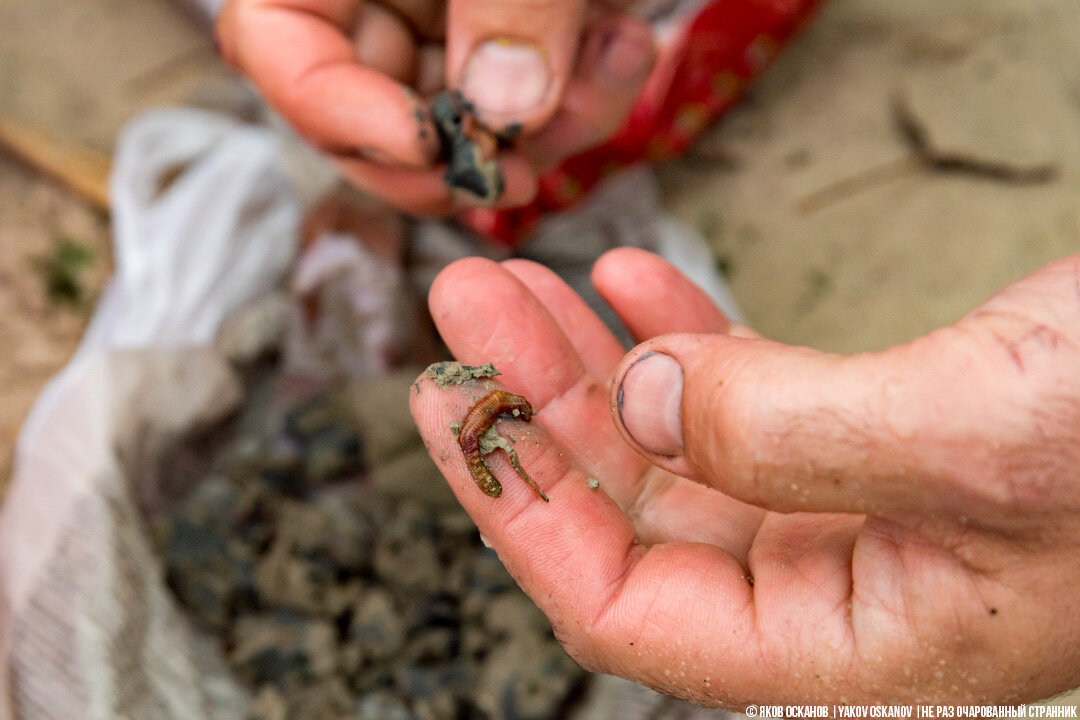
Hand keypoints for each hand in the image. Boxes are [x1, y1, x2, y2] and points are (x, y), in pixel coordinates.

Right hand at [216, 0, 654, 214]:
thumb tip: (504, 112)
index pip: (272, 40)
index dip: (333, 112)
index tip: (431, 145)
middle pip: (367, 106)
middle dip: (455, 149)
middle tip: (521, 171)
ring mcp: (449, 7)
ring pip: (462, 119)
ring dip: (545, 129)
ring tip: (612, 66)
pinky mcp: (519, 26)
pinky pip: (532, 99)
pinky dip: (585, 95)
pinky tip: (625, 48)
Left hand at [410, 247, 1079, 704]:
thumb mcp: (987, 429)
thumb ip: (797, 437)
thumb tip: (647, 408)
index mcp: (863, 642)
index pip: (631, 612)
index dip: (523, 512)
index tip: (453, 408)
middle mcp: (850, 590)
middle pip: (636, 515)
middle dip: (541, 408)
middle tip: (468, 306)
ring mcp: (864, 512)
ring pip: (680, 450)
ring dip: (597, 363)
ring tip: (524, 283)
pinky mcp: (886, 436)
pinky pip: (748, 399)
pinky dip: (682, 338)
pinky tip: (633, 288)